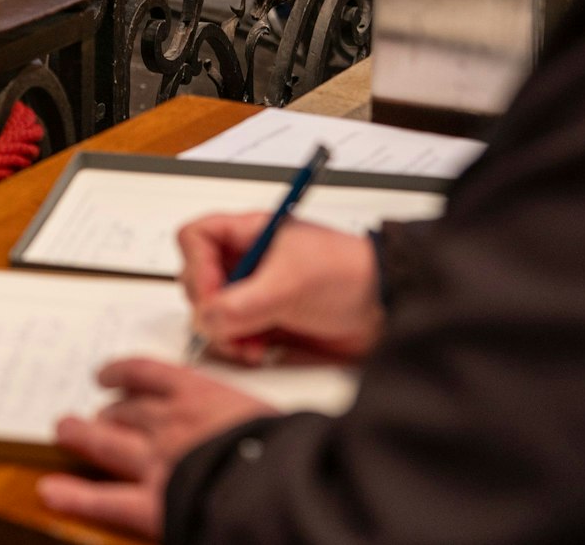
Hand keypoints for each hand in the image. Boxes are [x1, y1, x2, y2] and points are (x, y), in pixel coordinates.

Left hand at [37, 359, 277, 534]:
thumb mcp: (278, 420)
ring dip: (83, 434)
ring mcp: (156, 461)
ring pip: (107, 441)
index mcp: (203, 396)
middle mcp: (170, 422)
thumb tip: (265, 429)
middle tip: (95, 412)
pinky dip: (74, 495)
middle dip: (107, 410)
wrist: (286, 485)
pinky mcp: (152, 503)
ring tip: (66, 430)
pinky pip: (104, 498)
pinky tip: (51, 492)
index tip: (111, 374)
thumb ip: (253, 420)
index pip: (149, 373)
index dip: (123, 372)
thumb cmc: (292, 451)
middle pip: (126, 410)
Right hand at [177, 213, 382, 362]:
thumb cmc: (350, 275)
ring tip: (247, 343)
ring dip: (224, 333)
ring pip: (213, 312)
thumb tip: (206, 319)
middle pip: (199, 280)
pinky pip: (233, 334)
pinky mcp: (265, 320)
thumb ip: (244, 303)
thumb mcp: (291, 284)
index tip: (213, 293)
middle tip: (228, 323)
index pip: (197, 238)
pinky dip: (239, 346)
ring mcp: (255, 292)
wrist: (387, 310)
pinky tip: (260, 350)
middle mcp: (248, 262)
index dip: (197, 266)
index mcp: (250, 234)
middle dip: (210, 308)